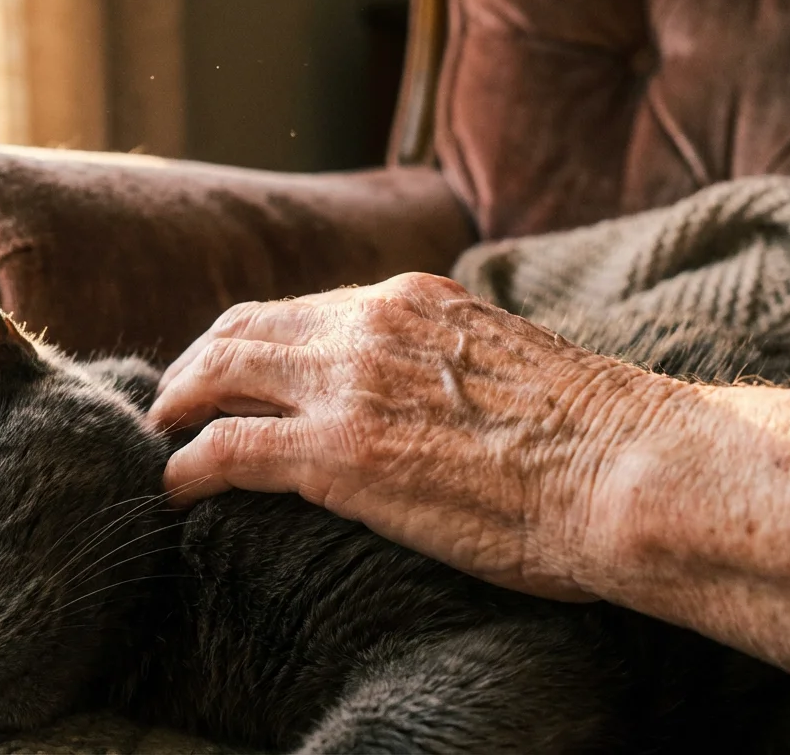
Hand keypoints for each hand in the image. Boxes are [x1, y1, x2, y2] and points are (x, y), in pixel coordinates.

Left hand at [148, 273, 678, 600]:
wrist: (628, 471)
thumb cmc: (595, 439)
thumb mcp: (513, 366)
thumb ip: (454, 363)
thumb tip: (439, 396)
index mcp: (413, 301)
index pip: (305, 309)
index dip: (256, 339)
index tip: (235, 369)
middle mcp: (369, 326)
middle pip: (245, 328)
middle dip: (199, 361)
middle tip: (176, 398)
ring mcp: (348, 386)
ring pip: (220, 373)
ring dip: (179, 403)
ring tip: (162, 433)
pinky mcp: (336, 454)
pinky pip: (228, 449)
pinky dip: (188, 465)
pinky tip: (175, 487)